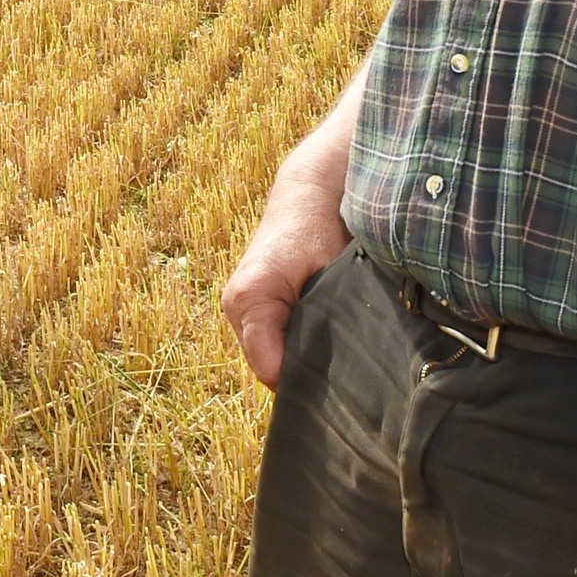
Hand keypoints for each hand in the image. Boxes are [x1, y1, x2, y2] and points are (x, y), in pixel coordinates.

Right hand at [219, 176, 350, 387]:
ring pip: (270, 359)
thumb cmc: (320, 230)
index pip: (272, 371)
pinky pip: (271, 344)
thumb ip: (321, 328)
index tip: (338, 378)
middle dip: (303, 373)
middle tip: (342, 366)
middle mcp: (234, 308)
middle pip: (269, 370)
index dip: (307, 380)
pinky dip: (294, 346)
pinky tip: (319, 335)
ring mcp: (237, 309)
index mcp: (249, 299)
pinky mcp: (248, 308)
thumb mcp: (330, 280)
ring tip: (332, 346)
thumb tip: (330, 378)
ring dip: (299, 359)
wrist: (308, 195)